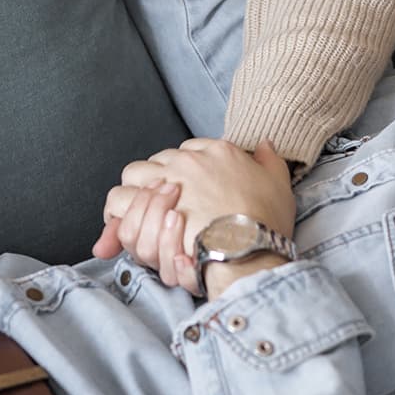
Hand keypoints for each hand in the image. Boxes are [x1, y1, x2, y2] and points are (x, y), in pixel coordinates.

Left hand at [93, 139, 296, 292]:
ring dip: (129, 201)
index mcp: (217, 152)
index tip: (176, 194)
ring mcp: (165, 181)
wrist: (249, 249)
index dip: (176, 176)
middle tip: (151, 211)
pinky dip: (116, 217)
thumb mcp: (278, 185)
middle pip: (153, 163)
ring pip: (130, 179)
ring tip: (133, 220)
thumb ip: (269, 162)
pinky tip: (120, 233)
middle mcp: (187, 162)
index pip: (183, 153)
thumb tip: (264, 144)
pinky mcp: (145, 208)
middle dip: (147, 187)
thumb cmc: (266, 223)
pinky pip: (119, 204)